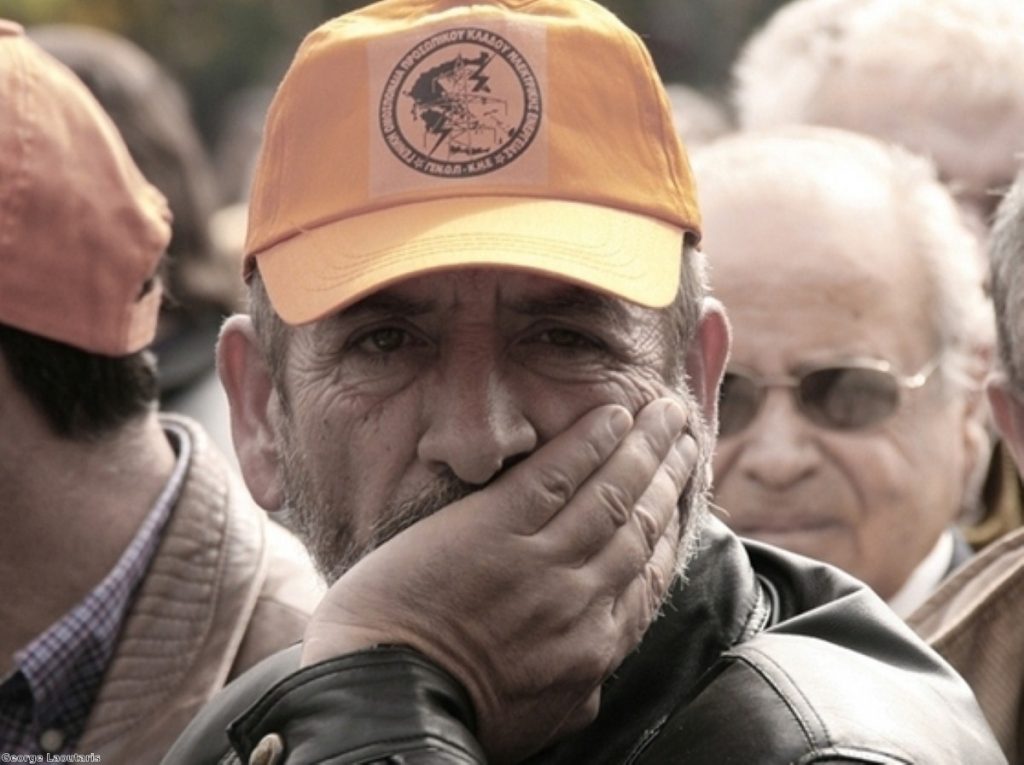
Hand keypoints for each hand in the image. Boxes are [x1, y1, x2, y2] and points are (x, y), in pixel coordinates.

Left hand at [301, 398, 696, 762]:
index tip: (682, 495)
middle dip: (670, 474)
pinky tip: (611, 414)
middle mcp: (582, 600)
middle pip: (641, 523)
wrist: (387, 703)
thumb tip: (596, 678)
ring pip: (611, 492)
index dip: (672, 526)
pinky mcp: (494, 528)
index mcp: (594, 648)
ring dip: (645, 446)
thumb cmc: (454, 714)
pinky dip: (589, 441)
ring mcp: (540, 561)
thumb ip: (576, 689)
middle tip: (688, 436)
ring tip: (665, 412)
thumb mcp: (537, 720)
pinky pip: (556, 476)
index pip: (650, 575)